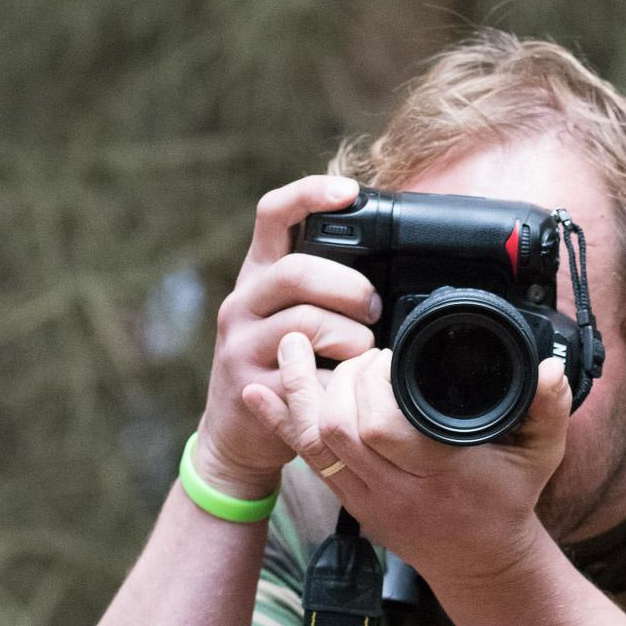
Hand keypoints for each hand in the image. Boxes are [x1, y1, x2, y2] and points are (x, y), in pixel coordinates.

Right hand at [193, 176, 379, 499]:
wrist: (235, 433)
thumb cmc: (280, 365)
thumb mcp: (291, 315)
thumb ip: (323, 287)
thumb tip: (390, 262)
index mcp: (258, 274)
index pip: (272, 214)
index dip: (309, 195)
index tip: (349, 192)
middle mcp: (242, 302)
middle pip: (297, 271)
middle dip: (349, 286)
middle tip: (372, 307)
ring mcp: (242, 344)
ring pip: (306, 322)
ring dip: (352, 337)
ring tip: (363, 353)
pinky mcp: (253, 386)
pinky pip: (308, 374)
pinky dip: (340, 378)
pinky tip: (346, 383)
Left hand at [244, 334, 571, 586]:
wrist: (482, 561)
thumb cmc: (508, 499)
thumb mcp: (542, 454)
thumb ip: (549, 409)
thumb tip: (550, 369)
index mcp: (440, 473)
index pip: (384, 429)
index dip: (375, 385)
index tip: (390, 355)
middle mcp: (397, 490)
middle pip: (341, 431)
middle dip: (342, 381)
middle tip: (359, 351)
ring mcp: (367, 499)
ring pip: (314, 445)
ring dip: (299, 393)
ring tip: (294, 346)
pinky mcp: (350, 500)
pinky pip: (306, 460)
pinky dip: (280, 423)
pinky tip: (259, 391)